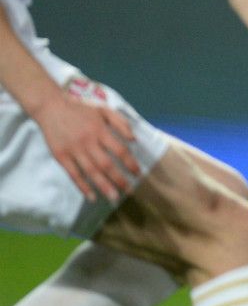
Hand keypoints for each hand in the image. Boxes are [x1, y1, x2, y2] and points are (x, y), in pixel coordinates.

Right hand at [33, 80, 140, 199]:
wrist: (51, 107)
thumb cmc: (81, 109)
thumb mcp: (104, 109)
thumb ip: (120, 123)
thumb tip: (134, 140)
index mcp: (100, 130)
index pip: (119, 150)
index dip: (130, 163)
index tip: (138, 174)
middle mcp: (88, 142)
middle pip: (106, 164)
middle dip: (119, 180)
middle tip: (129, 191)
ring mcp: (73, 150)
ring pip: (90, 172)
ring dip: (103, 186)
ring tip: (114, 198)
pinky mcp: (61, 156)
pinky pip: (73, 174)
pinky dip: (82, 186)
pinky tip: (91, 196)